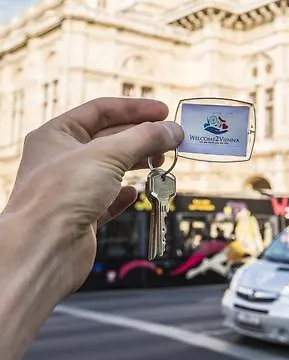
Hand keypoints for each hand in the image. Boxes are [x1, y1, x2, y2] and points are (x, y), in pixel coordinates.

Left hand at [3, 97, 182, 295]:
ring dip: (138, 163)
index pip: (100, 111)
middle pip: (110, 139)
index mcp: (56, 135)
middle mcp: (61, 160)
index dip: (134, 109)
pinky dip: (124, 195)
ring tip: (160, 162)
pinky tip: (135, 193)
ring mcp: (71, 189)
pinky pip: (108, 200)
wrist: (44, 250)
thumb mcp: (108, 154)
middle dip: (141, 137)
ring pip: (112, 169)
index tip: (163, 112)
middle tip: (170, 139)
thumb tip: (173, 130)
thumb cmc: (61, 196)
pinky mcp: (82, 216)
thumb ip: (144, 138)